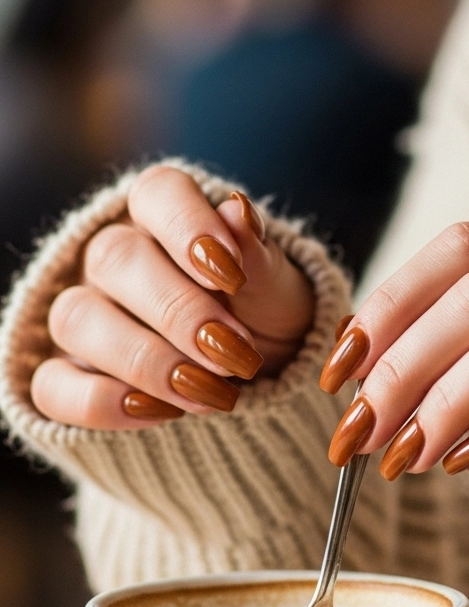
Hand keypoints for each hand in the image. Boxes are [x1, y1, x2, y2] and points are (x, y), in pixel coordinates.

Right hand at [31, 165, 314, 428]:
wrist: (261, 380)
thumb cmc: (264, 316)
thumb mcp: (278, 291)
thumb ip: (258, 257)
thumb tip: (238, 211)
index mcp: (165, 216)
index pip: (158, 193)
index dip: (189, 226)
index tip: (233, 275)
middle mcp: (112, 256)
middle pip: (114, 257)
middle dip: (180, 312)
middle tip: (237, 355)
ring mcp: (83, 312)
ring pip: (76, 318)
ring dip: (146, 361)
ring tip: (213, 394)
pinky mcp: (66, 373)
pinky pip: (52, 384)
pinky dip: (102, 404)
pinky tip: (162, 413)